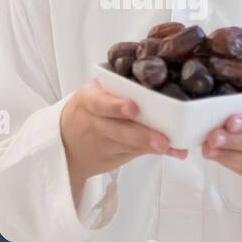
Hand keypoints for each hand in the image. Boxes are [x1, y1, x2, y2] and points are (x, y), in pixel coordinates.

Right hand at [60, 80, 187, 204]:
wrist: (66, 142)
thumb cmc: (89, 111)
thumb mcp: (94, 94)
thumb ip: (119, 90)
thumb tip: (161, 86)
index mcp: (89, 98)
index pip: (99, 102)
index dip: (116, 106)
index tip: (133, 109)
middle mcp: (94, 121)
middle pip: (117, 128)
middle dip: (140, 134)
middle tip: (161, 139)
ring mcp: (102, 141)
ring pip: (127, 144)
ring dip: (149, 145)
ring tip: (168, 146)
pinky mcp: (112, 155)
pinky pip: (135, 152)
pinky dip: (155, 151)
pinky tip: (175, 152)